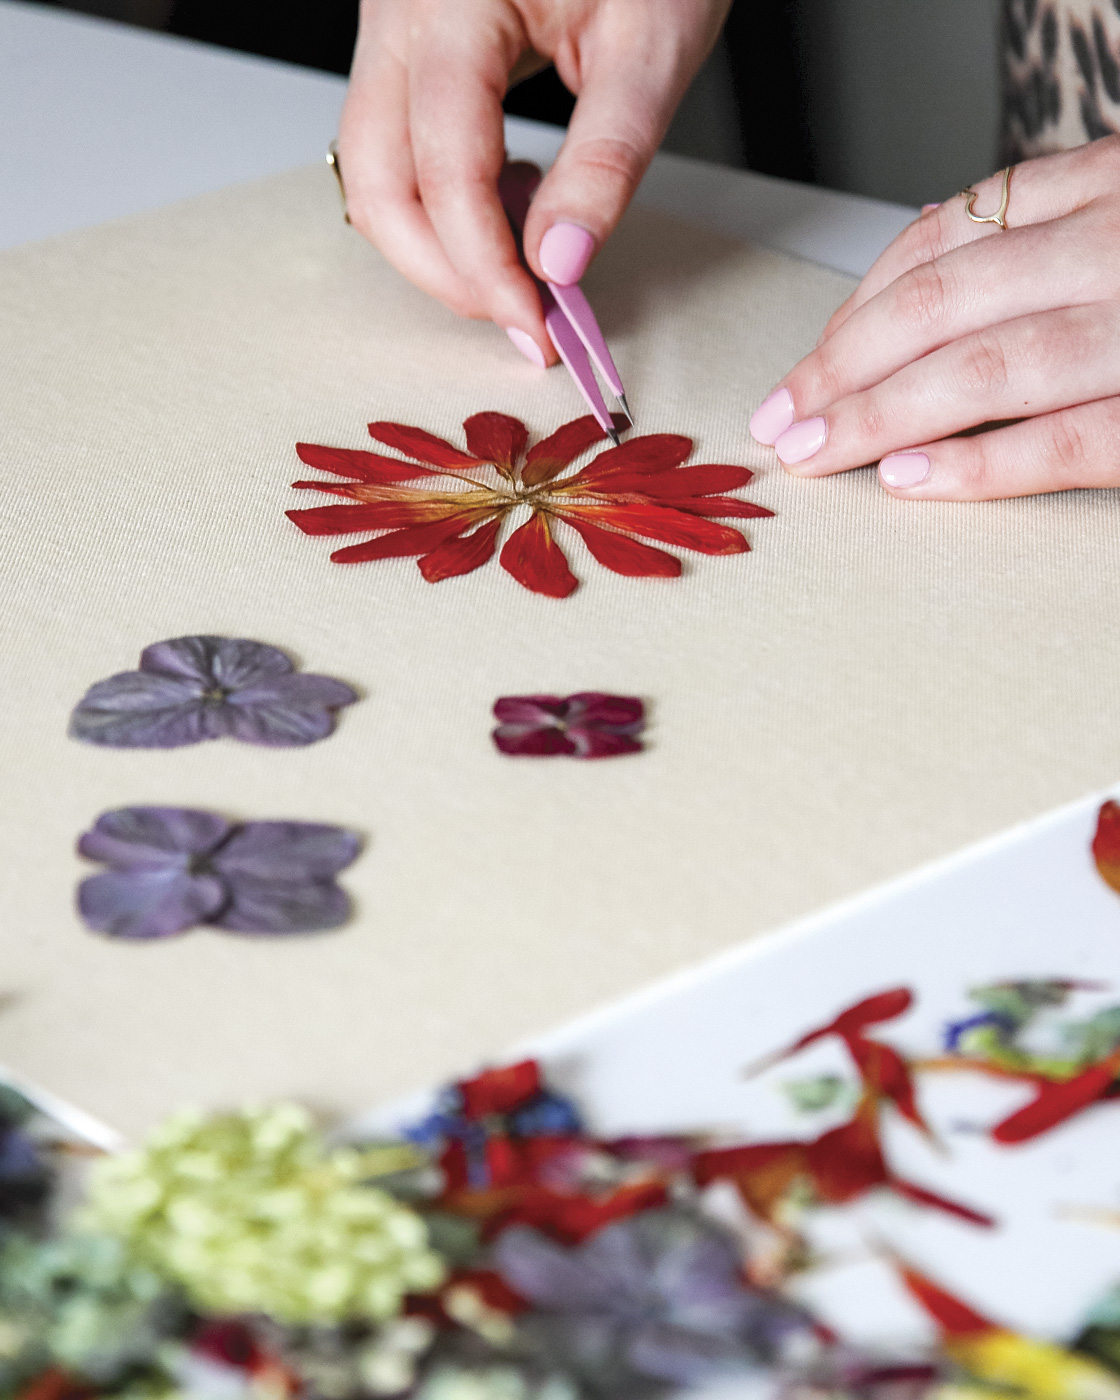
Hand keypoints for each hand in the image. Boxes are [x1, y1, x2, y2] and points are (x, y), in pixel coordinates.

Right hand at [338, 0, 730, 364]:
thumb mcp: (652, 42)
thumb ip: (605, 159)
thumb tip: (561, 266)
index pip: (442, 164)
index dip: (485, 264)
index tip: (537, 326)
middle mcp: (398, 12)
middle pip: (378, 178)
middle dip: (443, 270)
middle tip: (520, 321)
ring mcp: (393, 29)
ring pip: (376, 170)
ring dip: (438, 244)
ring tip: (522, 265)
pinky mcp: (409, 47)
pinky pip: (398, 146)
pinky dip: (444, 203)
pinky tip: (510, 207)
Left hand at [750, 136, 1119, 498]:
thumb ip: (1042, 220)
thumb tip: (927, 228)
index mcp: (1103, 184)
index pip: (947, 239)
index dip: (856, 308)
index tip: (803, 369)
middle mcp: (1114, 244)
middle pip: (941, 304)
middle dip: (841, 367)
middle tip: (780, 421)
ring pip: (983, 369)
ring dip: (880, 416)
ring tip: (814, 453)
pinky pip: (1064, 442)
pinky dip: (977, 464)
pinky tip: (904, 478)